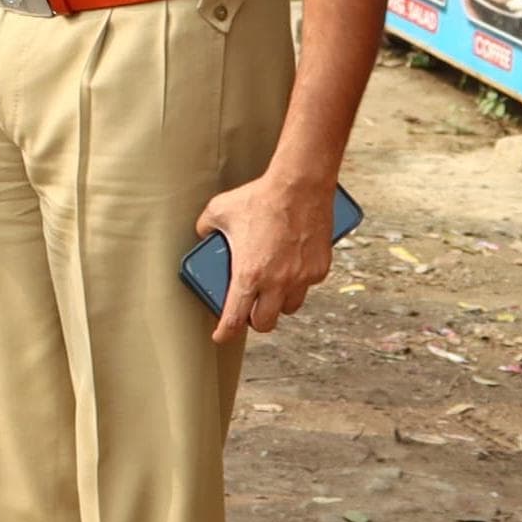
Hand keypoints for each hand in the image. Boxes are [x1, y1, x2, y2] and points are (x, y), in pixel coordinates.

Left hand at [195, 168, 339, 342]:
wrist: (299, 185)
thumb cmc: (259, 197)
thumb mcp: (219, 211)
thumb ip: (206, 227)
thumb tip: (202, 234)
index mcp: (248, 275)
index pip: (234, 319)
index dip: (225, 333)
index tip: (221, 336)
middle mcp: (276, 283)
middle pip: (265, 323)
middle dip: (255, 321)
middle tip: (249, 309)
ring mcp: (300, 277)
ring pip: (289, 307)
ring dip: (278, 303)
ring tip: (271, 289)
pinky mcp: (319, 268)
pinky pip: (307, 285)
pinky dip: (299, 282)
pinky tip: (291, 268)